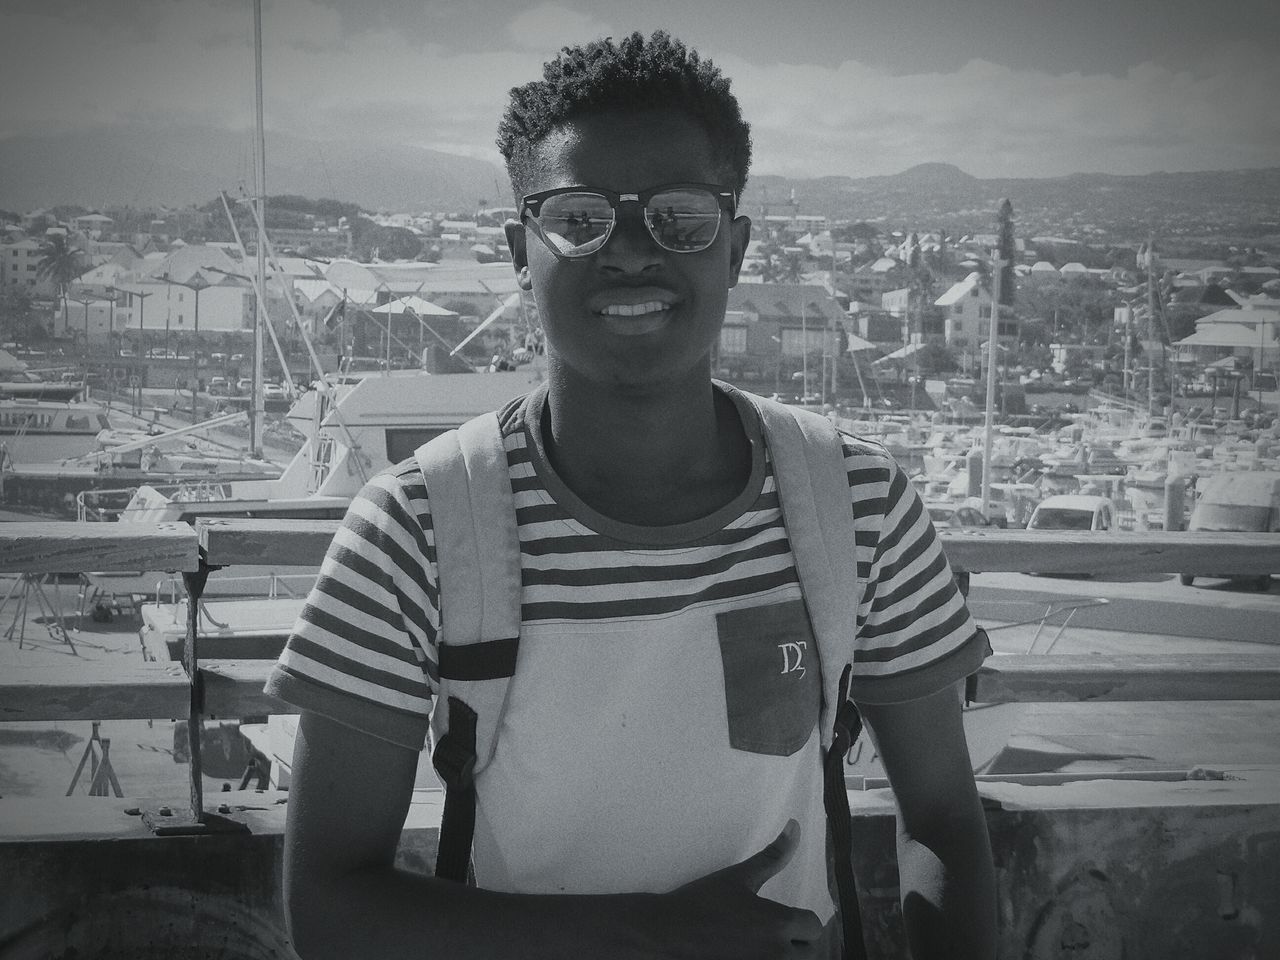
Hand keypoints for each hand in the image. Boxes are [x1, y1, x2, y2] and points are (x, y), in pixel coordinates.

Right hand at [627, 820, 824, 958]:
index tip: (783, 916)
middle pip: (812, 953)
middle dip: (800, 942)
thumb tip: (795, 827)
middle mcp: (778, 954)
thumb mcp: (739, 876)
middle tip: (778, 933)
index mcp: (779, 924)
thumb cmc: (703, 903)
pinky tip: (752, 954)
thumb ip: (773, 855)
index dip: (802, 920)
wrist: (668, 932)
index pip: (814, 927)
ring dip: (789, 956)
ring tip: (767, 945)